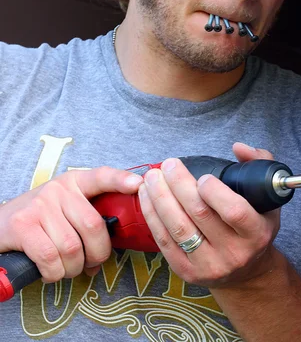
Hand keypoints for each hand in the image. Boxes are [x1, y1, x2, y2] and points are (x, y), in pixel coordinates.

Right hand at [0, 167, 142, 280]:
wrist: (0, 224)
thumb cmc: (40, 221)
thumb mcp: (65, 208)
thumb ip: (87, 218)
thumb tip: (110, 249)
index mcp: (74, 182)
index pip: (101, 176)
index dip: (120, 179)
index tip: (137, 184)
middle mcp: (58, 190)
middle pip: (93, 226)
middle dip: (97, 254)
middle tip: (90, 264)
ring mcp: (40, 206)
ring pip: (72, 248)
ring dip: (73, 269)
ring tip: (66, 268)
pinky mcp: (23, 225)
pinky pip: (50, 258)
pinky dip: (54, 273)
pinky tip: (50, 271)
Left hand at [138, 143, 279, 287]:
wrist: (246, 272)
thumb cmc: (253, 225)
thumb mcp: (267, 197)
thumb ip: (258, 165)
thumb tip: (239, 147)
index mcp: (256, 232)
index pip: (234, 211)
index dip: (215, 192)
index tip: (202, 176)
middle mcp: (234, 252)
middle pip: (200, 214)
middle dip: (179, 185)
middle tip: (168, 164)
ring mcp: (209, 265)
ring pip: (178, 227)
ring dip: (160, 198)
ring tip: (152, 177)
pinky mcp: (186, 272)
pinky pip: (164, 241)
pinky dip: (152, 215)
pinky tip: (146, 196)